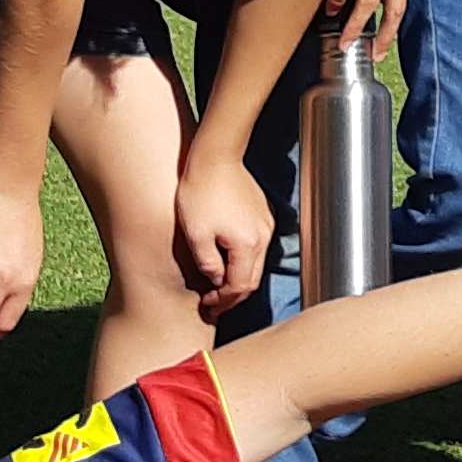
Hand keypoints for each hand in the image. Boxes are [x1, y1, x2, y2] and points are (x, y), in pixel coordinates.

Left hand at [176, 152, 274, 312]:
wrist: (215, 156)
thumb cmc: (200, 191)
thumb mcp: (196, 233)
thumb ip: (207, 263)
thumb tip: (216, 280)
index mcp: (248, 244)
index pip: (240, 286)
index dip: (223, 301)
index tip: (207, 306)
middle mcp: (263, 236)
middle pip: (252, 279)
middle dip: (233, 295)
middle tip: (213, 304)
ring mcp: (266, 224)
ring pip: (256, 263)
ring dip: (238, 277)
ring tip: (218, 285)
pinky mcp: (262, 214)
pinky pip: (256, 246)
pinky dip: (243, 259)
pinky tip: (227, 259)